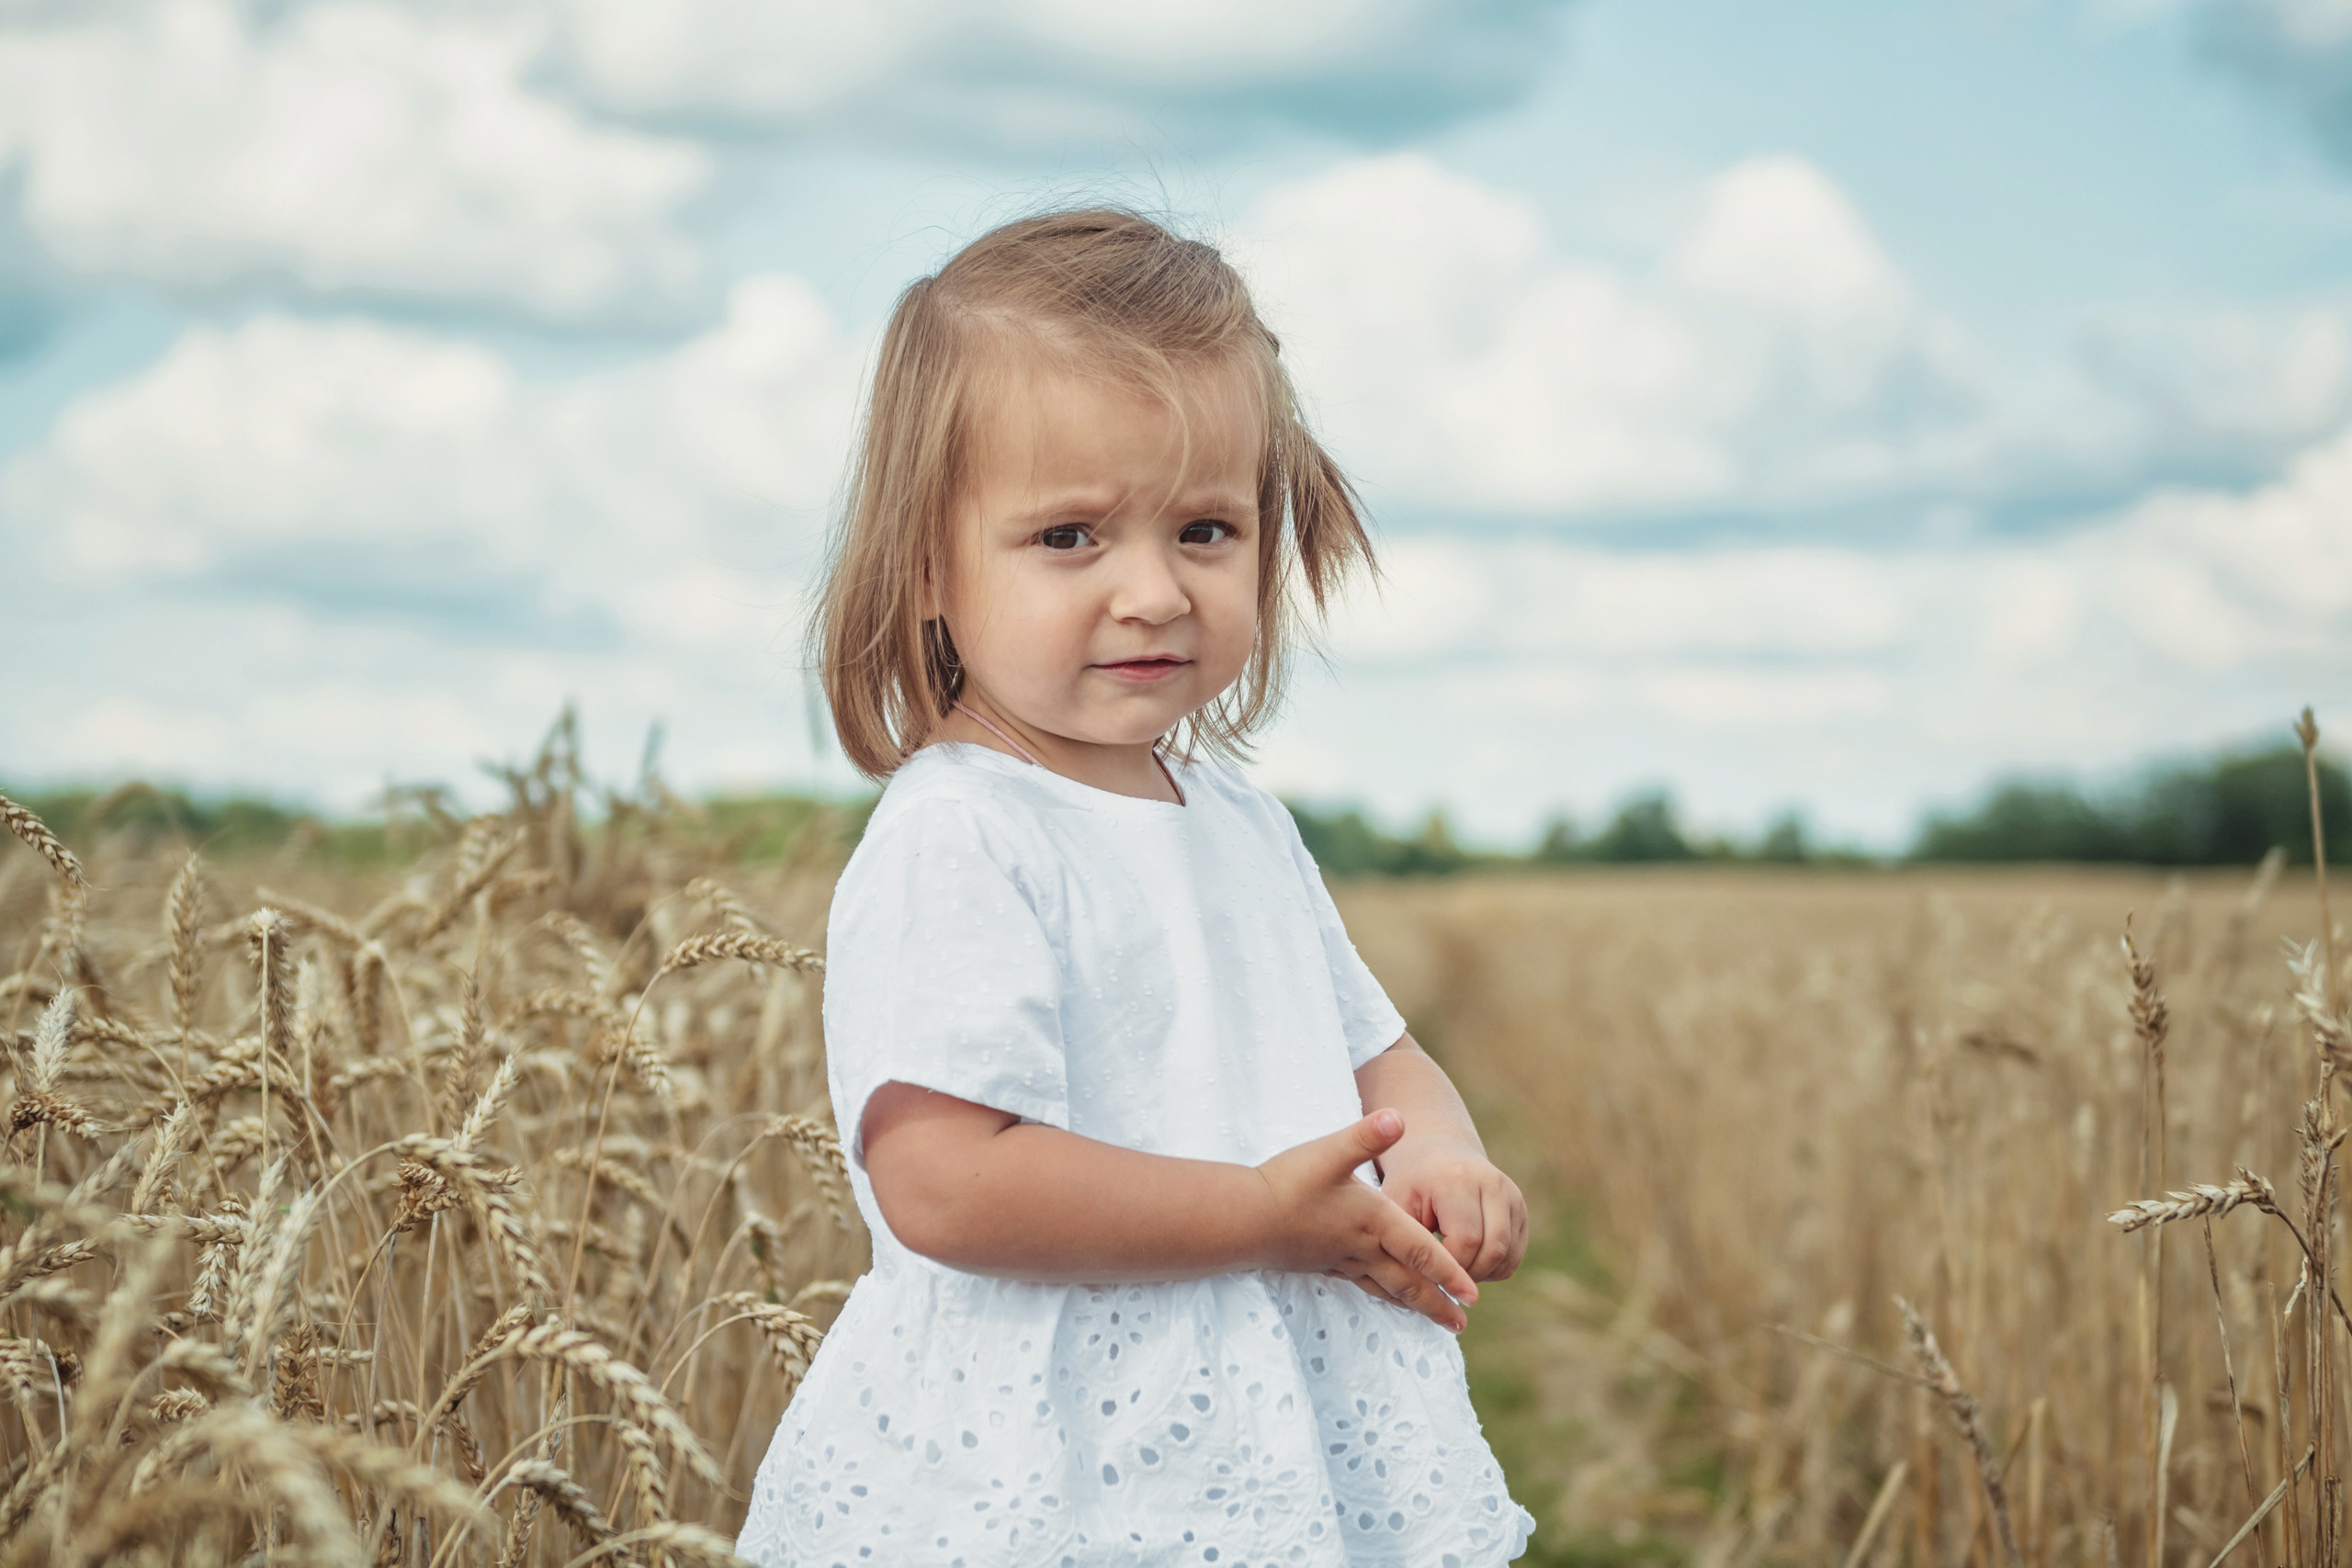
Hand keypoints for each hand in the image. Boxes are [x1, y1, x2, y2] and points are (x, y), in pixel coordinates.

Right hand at [1252, 1110, 1479, 1331]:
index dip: (1449, 1273)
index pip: (1421, 1251)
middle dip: (1437, 1302)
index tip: (1474, 1295)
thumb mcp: (1329, 1153)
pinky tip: (1386, 1296)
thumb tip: (1398, 1116)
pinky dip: (1383, 1295)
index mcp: (1373, 1220)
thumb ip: (1365, 1136)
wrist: (1244, 1217)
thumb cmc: (1287, 1183)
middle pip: (1408, 1281)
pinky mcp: (1322, 1262)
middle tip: (1462, 1323)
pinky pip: (1363, 1285)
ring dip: (1413, 1304)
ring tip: (1434, 1319)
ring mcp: (1341, 1258)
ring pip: (1386, 1288)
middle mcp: (1362, 1245)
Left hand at [1372, 1131, 1526, 1282]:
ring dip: (1482, 1275)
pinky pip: (1514, 1254)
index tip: (1428, 1279)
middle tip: (1443, 1283)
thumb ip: (1408, 1241)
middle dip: (1468, 1276)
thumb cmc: (1410, 1185)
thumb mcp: (1396, 1205)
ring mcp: (1511, 1194)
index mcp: (1457, 1180)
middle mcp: (1491, 1183)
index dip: (1449, 1269)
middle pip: (1493, 1249)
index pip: (1466, 1240)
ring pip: (1507, 1255)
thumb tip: (1422, 1289)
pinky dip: (1494, 1269)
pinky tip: (1469, 1263)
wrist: (1436, 1153)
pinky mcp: (1519, 1207)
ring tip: (1453, 1272)